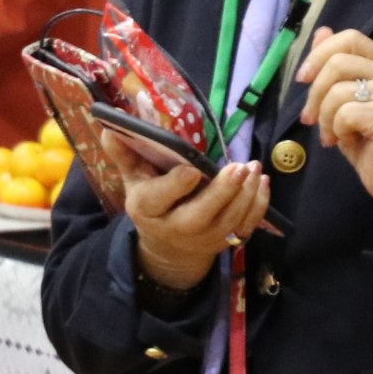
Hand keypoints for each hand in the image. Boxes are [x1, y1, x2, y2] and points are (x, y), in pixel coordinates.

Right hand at [102, 132, 272, 291]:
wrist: (168, 248)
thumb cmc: (152, 203)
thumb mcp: (134, 180)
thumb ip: (125, 154)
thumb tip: (109, 125)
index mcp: (148, 209)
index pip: (160, 199)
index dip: (177, 185)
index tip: (192, 169)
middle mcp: (176, 228)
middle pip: (200, 215)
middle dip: (222, 192)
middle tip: (240, 167)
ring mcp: (204, 238)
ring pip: (228, 220)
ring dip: (246, 195)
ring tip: (254, 167)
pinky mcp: (225, 241)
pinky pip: (246, 227)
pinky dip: (258, 206)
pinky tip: (263, 182)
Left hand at [299, 25, 372, 238]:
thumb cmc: (371, 140)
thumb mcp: (347, 100)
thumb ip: (336, 67)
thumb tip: (321, 31)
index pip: (349, 37)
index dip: (319, 53)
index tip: (303, 78)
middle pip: (337, 62)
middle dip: (315, 93)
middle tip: (312, 119)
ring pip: (337, 91)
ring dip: (325, 118)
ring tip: (333, 136)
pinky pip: (344, 114)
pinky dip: (337, 130)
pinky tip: (348, 142)